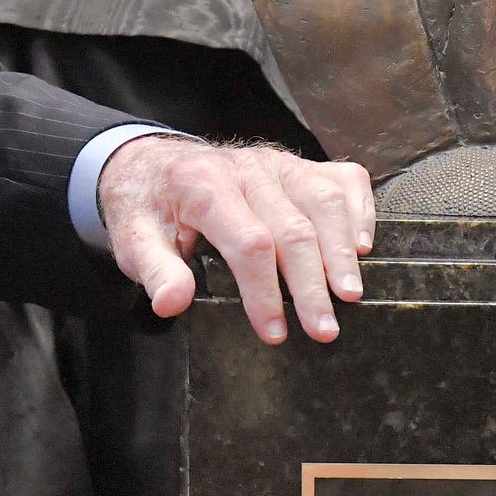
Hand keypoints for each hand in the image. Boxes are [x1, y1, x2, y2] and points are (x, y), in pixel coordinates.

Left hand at [97, 136, 374, 342]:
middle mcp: (247, 168)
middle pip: (293, 228)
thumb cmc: (150, 209)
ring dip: (341, 252)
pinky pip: (343, 180)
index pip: (248, 242)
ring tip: (350, 296)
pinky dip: (360, 212)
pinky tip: (363, 248)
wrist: (154, 166)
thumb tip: (172, 303)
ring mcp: (279, 163)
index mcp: (203, 185)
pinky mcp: (300, 165)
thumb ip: (154, 270)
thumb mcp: (133, 239)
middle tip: (324, 331)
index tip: (274, 333)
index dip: (265, 291)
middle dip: (311, 285)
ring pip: (324, 203)